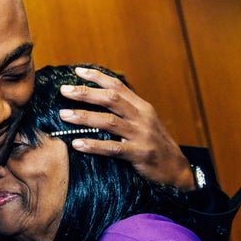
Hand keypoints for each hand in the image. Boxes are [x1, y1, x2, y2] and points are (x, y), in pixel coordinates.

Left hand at [59, 66, 194, 190]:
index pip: (118, 85)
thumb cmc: (154, 144)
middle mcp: (142, 117)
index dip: (97, 77)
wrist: (176, 169)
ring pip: (109, 121)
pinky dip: (94, 145)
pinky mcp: (139, 154)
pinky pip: (113, 148)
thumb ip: (125, 110)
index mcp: (141, 106)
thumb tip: (98, 99)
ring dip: (85, 116)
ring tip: (64, 115)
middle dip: (86, 93)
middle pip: (111, 99)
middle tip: (64, 90)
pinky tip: (78, 144)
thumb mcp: (144, 122)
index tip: (77, 71)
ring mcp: (141, 135)